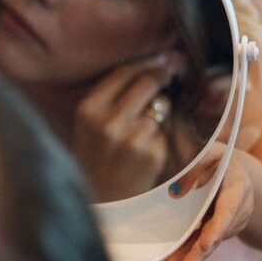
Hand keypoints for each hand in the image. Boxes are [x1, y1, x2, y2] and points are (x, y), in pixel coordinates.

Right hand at [71, 52, 185, 201]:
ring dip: (161, 111)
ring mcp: (132, 138)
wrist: (102, 202)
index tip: (162, 58)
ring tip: (146, 128)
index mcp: (88, 109)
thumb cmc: (96, 158)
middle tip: (172, 71)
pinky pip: (166, 131)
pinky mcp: (152, 153)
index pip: (125, 71)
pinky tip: (148, 150)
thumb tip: (153, 62)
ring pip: (161, 106)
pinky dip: (162, 136)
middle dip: (164, 74)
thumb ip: (111, 95)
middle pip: (147, 82)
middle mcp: (109, 121)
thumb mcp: (88, 124)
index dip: (148, 61)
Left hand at [159, 147, 254, 260]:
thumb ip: (197, 167)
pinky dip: (189, 253)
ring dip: (190, 256)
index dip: (217, 228)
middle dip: (200, 253)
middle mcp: (237, 210)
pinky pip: (204, 241)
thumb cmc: (219, 158)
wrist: (234, 169)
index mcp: (239, 187)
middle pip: (218, 233)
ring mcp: (229, 222)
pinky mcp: (217, 229)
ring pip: (209, 242)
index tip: (206, 243)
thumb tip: (175, 192)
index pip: (228, 211)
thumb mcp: (211, 152)